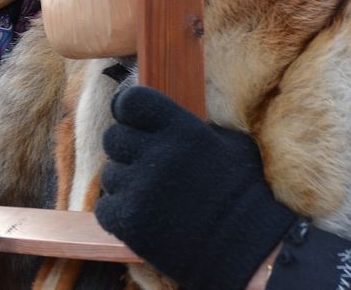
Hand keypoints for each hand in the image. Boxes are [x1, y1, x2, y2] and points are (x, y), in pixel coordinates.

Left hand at [95, 86, 294, 289]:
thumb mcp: (229, 144)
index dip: (126, 109)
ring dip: (125, 184)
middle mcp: (159, 154)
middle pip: (113, 137)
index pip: (131, 102)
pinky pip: (104, 207)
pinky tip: (143, 217)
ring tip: (153, 198)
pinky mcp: (131, 221)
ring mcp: (142, 188)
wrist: (245, 249)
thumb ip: (192, 125)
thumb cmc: (241, 193)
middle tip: (147, 166)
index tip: (131, 120)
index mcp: (182, 129)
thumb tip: (164, 114)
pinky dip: (119, 213)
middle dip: (126, 150)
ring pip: (109, 174)